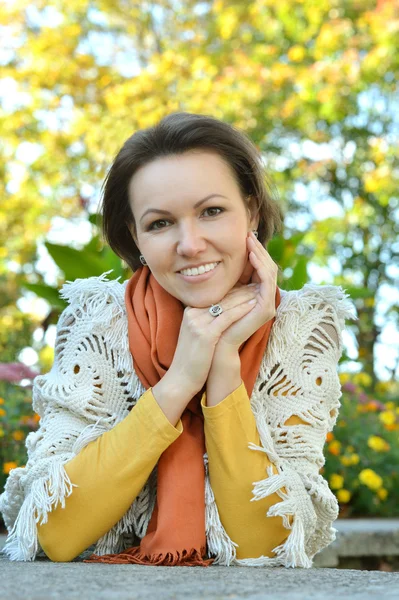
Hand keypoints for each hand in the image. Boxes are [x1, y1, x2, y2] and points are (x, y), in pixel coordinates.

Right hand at [168, 281, 258, 395]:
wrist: (181, 379)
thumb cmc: (193, 359)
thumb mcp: (197, 335)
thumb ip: (207, 321)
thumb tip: (224, 312)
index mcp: (190, 312)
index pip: (215, 297)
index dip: (233, 291)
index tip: (248, 286)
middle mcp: (192, 314)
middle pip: (221, 298)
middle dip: (240, 291)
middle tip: (257, 284)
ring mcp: (197, 323)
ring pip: (225, 305)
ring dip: (244, 297)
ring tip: (259, 291)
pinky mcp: (205, 334)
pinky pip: (227, 317)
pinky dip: (242, 310)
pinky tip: (253, 304)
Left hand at [214, 231, 278, 354]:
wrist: (216, 343)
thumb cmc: (216, 318)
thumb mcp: (223, 291)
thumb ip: (229, 277)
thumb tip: (223, 253)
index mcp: (256, 292)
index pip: (259, 266)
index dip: (254, 250)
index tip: (244, 234)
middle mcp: (265, 297)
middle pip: (267, 266)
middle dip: (258, 248)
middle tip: (248, 232)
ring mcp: (268, 303)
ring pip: (269, 271)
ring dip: (260, 254)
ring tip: (250, 240)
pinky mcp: (266, 309)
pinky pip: (267, 282)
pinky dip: (260, 267)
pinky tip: (252, 255)